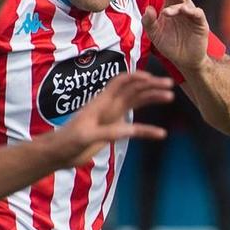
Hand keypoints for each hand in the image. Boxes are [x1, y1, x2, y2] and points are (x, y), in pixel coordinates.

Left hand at [54, 71, 173, 165]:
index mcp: (102, 102)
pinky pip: (134, 125)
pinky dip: (147, 128)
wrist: (59, 153)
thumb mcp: (88, 136)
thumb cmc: (69, 141)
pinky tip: (160, 133)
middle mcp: (109, 106)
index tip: (152, 78)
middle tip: (170, 86)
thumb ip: (109, 132)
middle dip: (152, 85)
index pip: (121, 82)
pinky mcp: (114, 129)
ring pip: (136, 103)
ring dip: (152, 98)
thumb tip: (131, 130)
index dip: (136, 76)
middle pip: (134, 90)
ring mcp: (112, 117)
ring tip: (170, 97)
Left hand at [141, 0, 211, 73]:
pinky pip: (198, 13)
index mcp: (170, 6)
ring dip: (176, 4)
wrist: (184, 61)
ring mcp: (191, 15)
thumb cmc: (170, 45)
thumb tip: (148, 8)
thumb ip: (148, 22)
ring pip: (187, 1)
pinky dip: (191, 10)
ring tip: (166, 12)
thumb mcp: (155, 35)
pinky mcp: (200, 24)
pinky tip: (184, 11)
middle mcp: (182, 7)